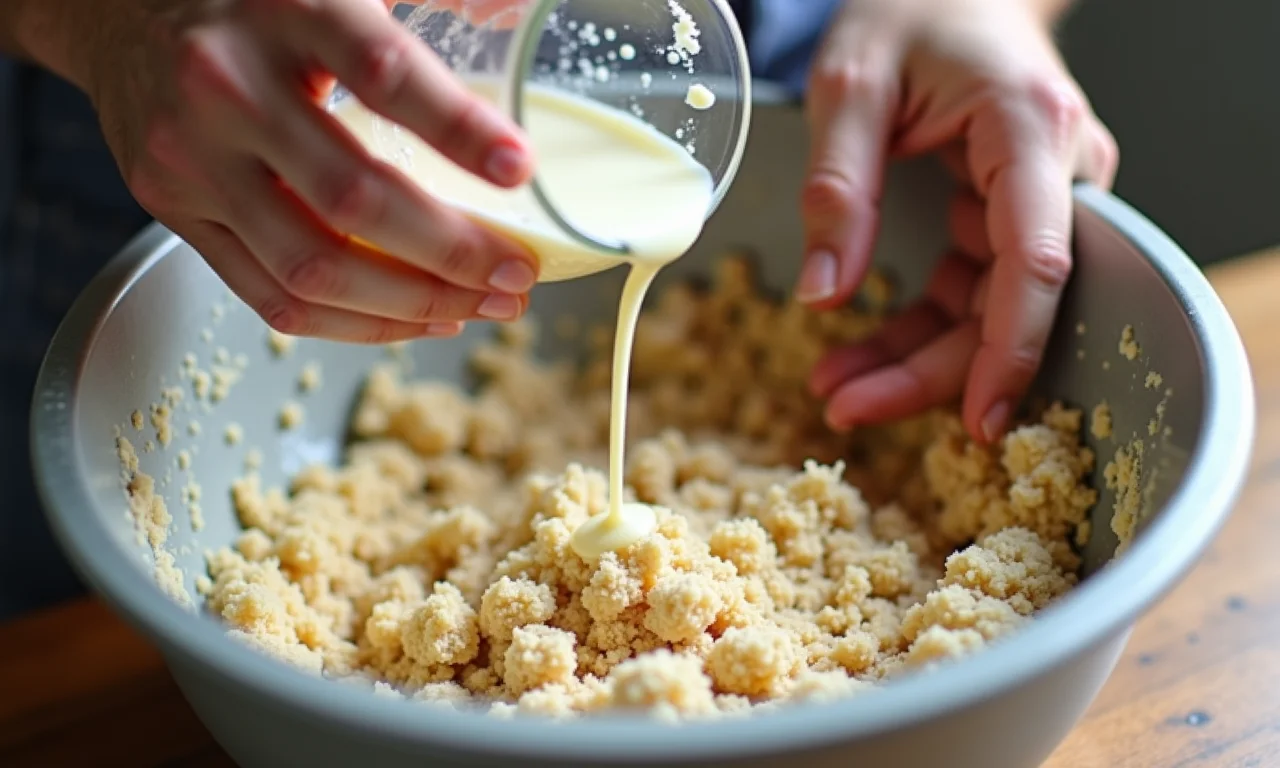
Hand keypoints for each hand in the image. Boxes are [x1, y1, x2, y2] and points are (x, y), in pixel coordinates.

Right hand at [74, 0, 540, 342]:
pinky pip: (269, 297)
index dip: (456, 128)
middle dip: (453, 252)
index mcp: (287, 9)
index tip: (519, 169)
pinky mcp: (173, 210)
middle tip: (519, 274)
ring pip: (313, 268)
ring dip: (413, 304)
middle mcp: (229, 85)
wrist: (112, 4)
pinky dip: (353, 324)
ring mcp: (192, 158)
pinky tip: (413, 319)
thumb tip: (514, 15)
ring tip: (481, 306)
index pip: (383, 73)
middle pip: (353, 198)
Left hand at [796, 0, 1117, 442]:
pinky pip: (970, 290)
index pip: (1036, 261)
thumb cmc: (907, 12)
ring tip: (833, 389)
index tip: (981, 422)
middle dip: (930, 370)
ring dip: (913, 358)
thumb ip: (837, 189)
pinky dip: (915, 327)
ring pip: (987, 309)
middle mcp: (1056, 171)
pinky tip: (857, 355)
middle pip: (1008, 303)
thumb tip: (822, 298)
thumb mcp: (848, 87)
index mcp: (1031, 129)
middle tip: (845, 408)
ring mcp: (1039, 197)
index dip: (1011, 350)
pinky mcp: (1009, 214)